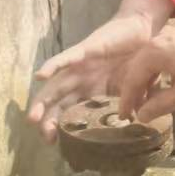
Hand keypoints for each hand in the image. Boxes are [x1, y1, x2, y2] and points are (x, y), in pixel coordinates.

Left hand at [29, 11, 156, 142]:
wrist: (141, 30)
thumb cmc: (137, 58)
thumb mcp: (134, 86)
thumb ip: (132, 102)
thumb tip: (136, 120)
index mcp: (91, 90)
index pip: (69, 111)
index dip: (60, 126)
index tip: (55, 144)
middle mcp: (81, 79)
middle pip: (58, 103)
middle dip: (48, 120)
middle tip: (45, 138)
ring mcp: (81, 65)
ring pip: (56, 85)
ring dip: (43, 100)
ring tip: (33, 117)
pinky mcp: (85, 49)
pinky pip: (66, 58)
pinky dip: (52, 66)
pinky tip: (40, 76)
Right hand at [109, 23, 174, 121]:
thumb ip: (161, 104)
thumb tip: (142, 116)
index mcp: (153, 53)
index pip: (131, 80)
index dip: (127, 101)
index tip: (124, 117)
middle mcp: (156, 41)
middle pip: (136, 70)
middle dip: (134, 92)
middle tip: (133, 113)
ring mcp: (168, 37)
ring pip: (148, 64)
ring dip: (147, 83)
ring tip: (149, 103)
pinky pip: (159, 57)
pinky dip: (158, 73)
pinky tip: (164, 86)